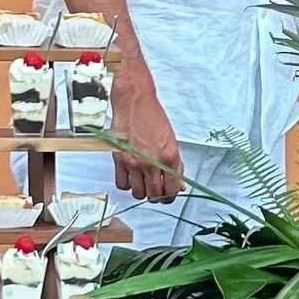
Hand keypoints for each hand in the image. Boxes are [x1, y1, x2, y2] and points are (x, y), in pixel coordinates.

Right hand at [110, 48, 182, 201]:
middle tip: (157, 190)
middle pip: (154, 196)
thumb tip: (180, 185)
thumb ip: (176, 164)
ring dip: (142, 191)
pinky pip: (122, 184)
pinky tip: (131, 176)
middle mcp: (152, 163)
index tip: (169, 193)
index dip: (171, 195)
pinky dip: (127, 184)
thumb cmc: (154, 118)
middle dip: (157, 196)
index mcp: (169, 157)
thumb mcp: (171, 141)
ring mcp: (134, 163)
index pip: (172, 190)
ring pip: (138, 193)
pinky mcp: (119, 160)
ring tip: (143, 182)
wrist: (135, 101)